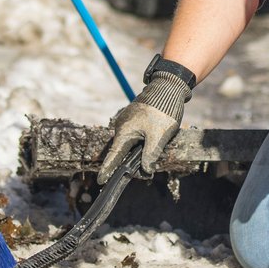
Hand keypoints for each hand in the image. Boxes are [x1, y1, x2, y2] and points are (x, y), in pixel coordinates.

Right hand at [96, 59, 194, 179]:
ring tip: (149, 156)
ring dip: (137, 151)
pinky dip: (141, 142)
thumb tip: (146, 171)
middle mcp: (122, 127)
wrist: (167, 87)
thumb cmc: (162, 112)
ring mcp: (127, 121)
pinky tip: (151, 143)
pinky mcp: (134, 118)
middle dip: (129, 162)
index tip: (101, 180)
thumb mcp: (158, 137)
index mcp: (124, 132)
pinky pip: (134, 134)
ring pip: (130, 142)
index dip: (108, 169)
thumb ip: (150, 155)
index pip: (113, 156)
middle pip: (122, 151)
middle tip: (142, 172)